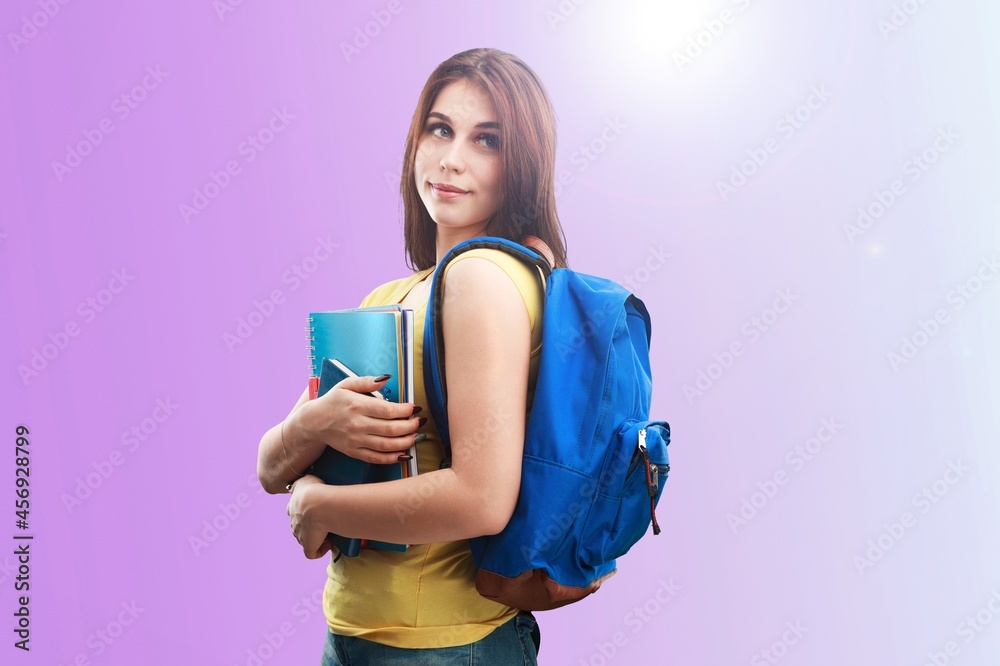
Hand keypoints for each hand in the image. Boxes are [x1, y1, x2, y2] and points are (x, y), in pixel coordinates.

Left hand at [286, 475, 332, 559]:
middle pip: (298, 526)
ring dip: (315, 537)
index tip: (313, 509)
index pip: (292, 510)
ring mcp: (300, 535)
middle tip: (322, 521)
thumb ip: (300, 483)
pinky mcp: (308, 545)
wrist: (319, 504)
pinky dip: (319, 550)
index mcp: (293, 507)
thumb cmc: (315, 490)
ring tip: (328, 531)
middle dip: (308, 526)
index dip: (302, 511)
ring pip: (304, 539)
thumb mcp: (305, 480)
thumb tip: (299, 485)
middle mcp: (294, 522)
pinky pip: (312, 553)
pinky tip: (328, 543)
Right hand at [290, 375, 424, 464]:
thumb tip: (386, 378)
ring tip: (416, 436)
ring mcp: (355, 441)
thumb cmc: (333, 401)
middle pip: (391, 429)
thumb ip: (367, 381)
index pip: (387, 410)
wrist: (313, 422)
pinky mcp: (354, 453)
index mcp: (356, 405)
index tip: (416, 408)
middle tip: (420, 422)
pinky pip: (377, 458)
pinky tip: (405, 454)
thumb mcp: (346, 384)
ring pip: (387, 445)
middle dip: (411, 426)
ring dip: (406, 442)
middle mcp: (357, 424)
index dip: (406, 411)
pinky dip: (393, 458)